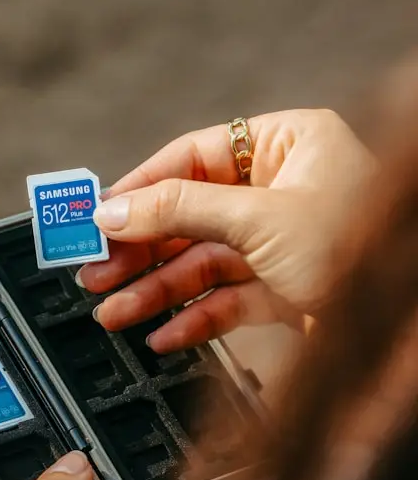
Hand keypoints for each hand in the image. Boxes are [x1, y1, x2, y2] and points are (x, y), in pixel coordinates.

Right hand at [78, 109, 376, 351]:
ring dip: (155, 291)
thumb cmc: (359, 247)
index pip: (193, 157)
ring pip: (203, 263)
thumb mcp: (258, 218)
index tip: (96, 218)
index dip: (140, 189)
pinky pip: (226, 300)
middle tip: (93, 272)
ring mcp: (283, 241)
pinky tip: (162, 335)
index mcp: (286, 144)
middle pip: (191, 215)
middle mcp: (282, 188)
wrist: (406, 319)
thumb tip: (112, 212)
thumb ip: (178, 211)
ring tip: (111, 312)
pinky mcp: (286, 289)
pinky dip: (193, 319)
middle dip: (141, 250)